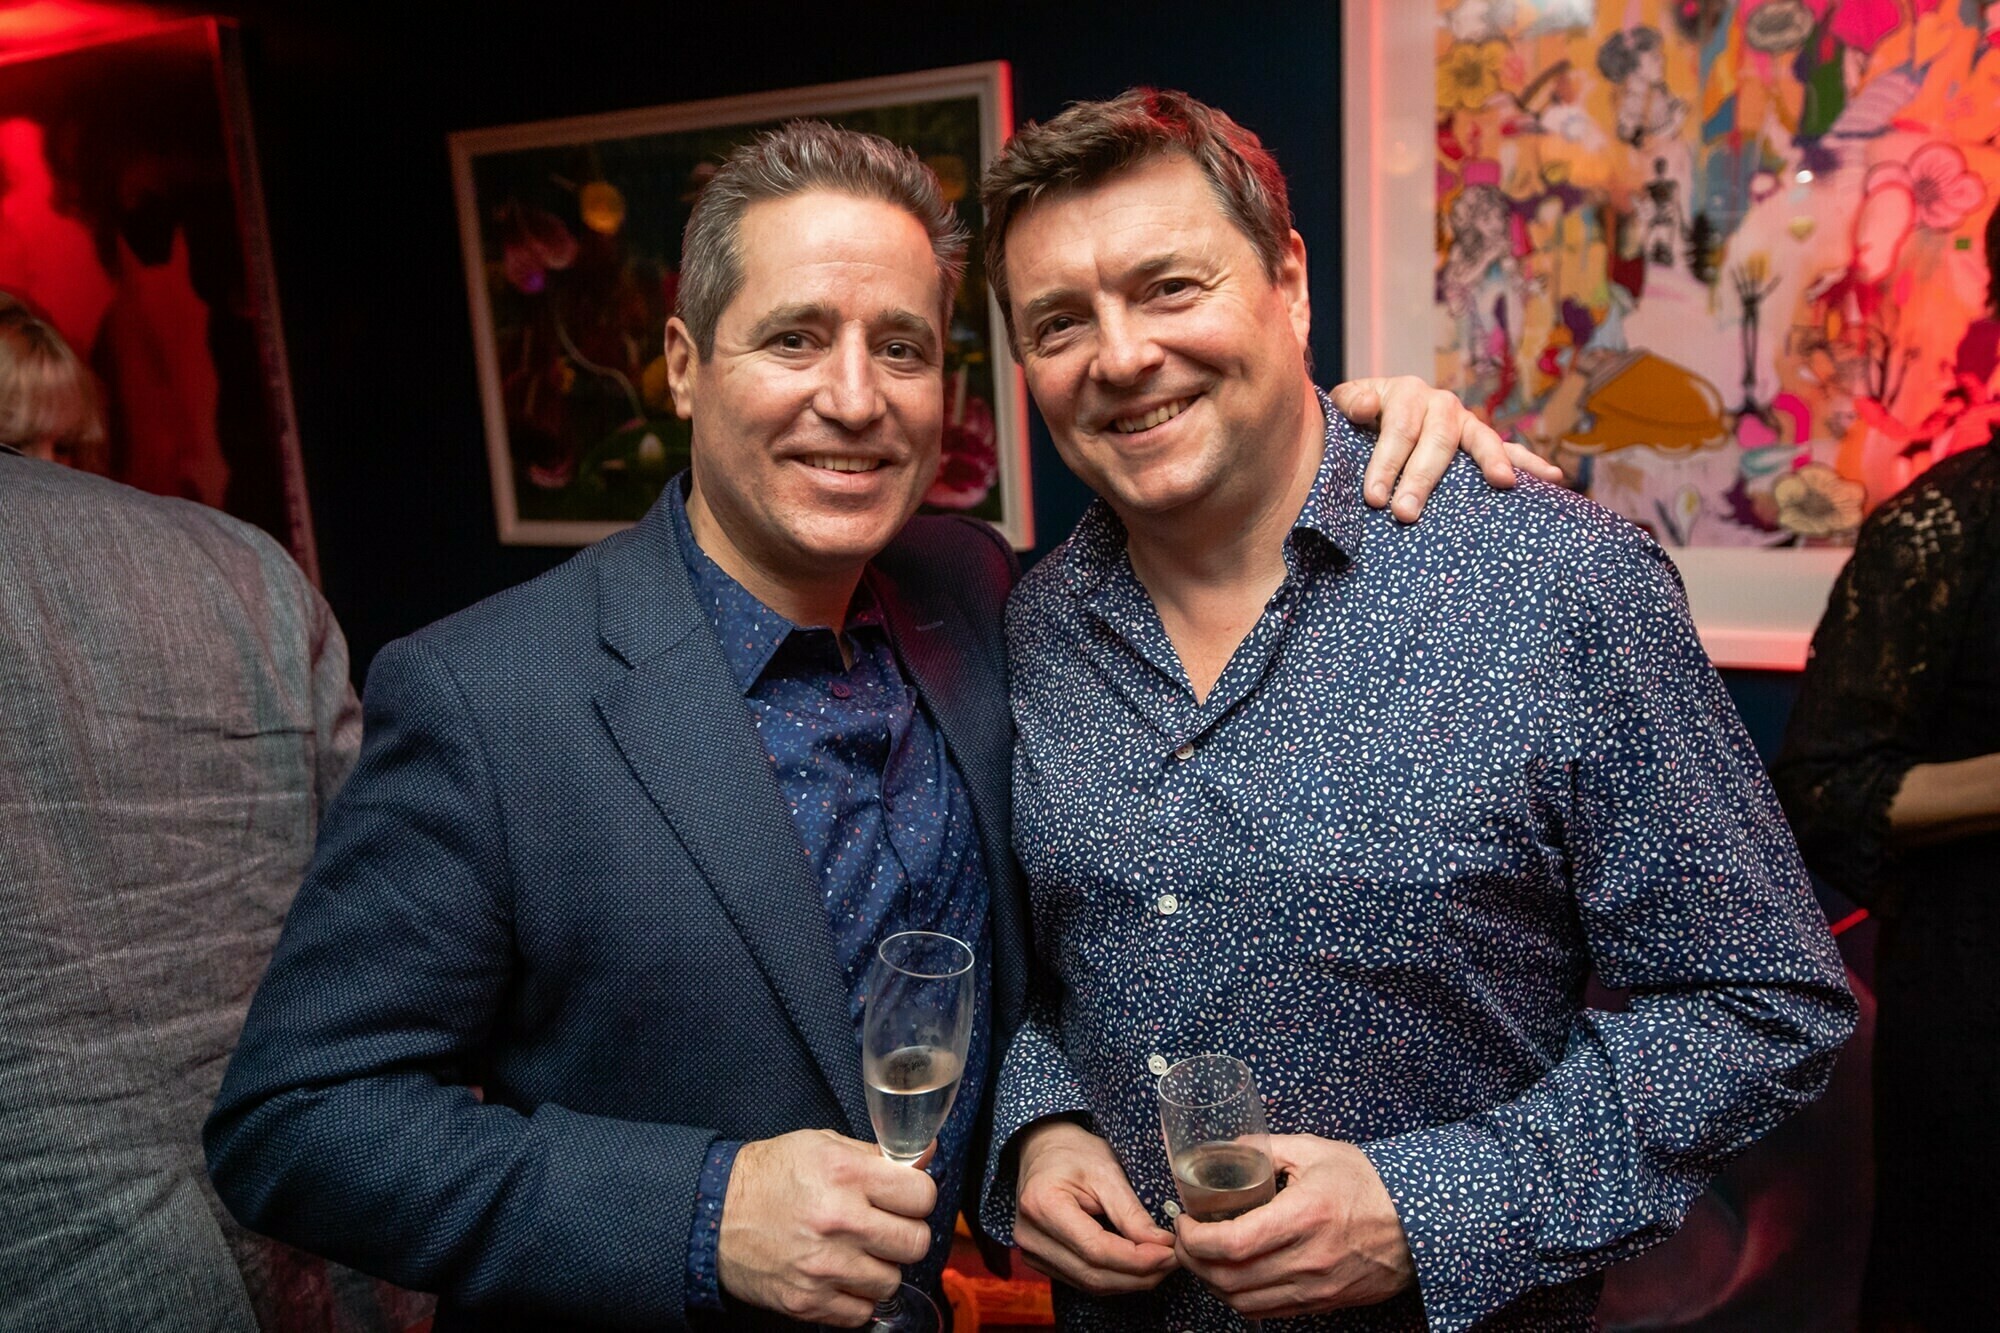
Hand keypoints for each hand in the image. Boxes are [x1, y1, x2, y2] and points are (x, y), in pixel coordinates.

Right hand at [717, 1128, 936, 1326]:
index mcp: (846, 1174)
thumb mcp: (821, 1145)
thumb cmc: (768, 1176)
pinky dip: (858, 1297)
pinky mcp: (808, 1300)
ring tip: (859, 1251)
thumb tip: (926, 1157)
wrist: (713, 1213)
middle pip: (916, 1242)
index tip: (907, 1197)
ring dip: (882, 1268)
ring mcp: (825, 1266)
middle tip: (887, 1228)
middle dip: (907, 1234)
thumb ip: (875, 1155)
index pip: (922, 1195)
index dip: (918, 1195)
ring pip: (893, 1280)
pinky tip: (843, 1276)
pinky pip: (862, 1312)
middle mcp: (839, 1220)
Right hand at [1013, 1118, 1177, 1294]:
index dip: (1137, 1258)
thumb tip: (1161, 1245)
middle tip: (1172, 1261)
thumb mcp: (1106, 1171)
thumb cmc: (1073, 1152)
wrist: (1041, 1149)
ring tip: (1160, 1264)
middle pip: (1092, 1273)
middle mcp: (1029, 1236)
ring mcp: (1030, 1252)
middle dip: (1138, 1274)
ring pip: (1088, 1283)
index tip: (1170, 1252)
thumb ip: (1131, 1211)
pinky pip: (1081, 1279)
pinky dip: (1113, 1277)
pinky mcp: (1038, 1260)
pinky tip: (1136, 1266)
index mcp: (1043, 1205)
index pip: (1096, 1249)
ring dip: (1129, 1280)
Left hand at [1174, 1134, 1414, 1318]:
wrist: (1417, 1223)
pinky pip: (1268, 1312)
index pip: (1234, 1242)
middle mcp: (1309, 1259)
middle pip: (1230, 1278)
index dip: (1195, 1238)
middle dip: (1193, 1261)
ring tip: (1202, 1258)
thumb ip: (1267, 1148)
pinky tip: (1231, 1275)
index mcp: (1305, 1216)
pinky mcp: (1322, 1303)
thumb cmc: (1367, 1183)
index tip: (1184, 1221)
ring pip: (1244, 1302)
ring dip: (1212, 1283)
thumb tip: (1226, 1149)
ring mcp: (1316, 1287)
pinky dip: (1239, 1298)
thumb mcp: (1316, 1151)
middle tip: (1184, 1239)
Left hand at [1331, 376, 1562, 521]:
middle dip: (1422, 478)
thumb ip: (1350, 403)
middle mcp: (1439, 404)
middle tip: (1406, 513)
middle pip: (1436, 440)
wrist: (1371, 416)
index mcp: (1405, 393)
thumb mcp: (1346, 405)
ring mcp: (1464, 423)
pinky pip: (1509, 450)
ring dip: (1491, 461)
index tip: (1375, 498)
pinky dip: (1530, 463)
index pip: (1399, 429)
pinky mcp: (1480, 442)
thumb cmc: (1357, 419)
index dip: (1386, 462)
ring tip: (1502, 482)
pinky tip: (1552, 477)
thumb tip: (1366, 406)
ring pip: (1479, 440)